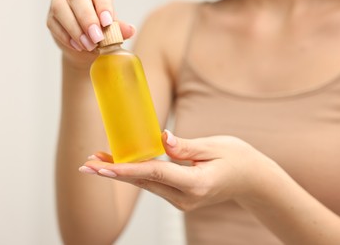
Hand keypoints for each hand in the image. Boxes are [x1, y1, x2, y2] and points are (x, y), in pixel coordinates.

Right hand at [47, 0, 135, 66]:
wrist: (87, 48)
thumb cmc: (102, 31)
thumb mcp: (113, 30)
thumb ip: (119, 28)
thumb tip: (130, 30)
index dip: (102, 4)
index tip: (107, 22)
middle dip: (87, 17)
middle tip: (97, 37)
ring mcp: (59, 2)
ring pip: (61, 9)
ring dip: (76, 29)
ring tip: (89, 46)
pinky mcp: (51, 18)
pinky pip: (55, 24)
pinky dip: (67, 37)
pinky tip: (79, 46)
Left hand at [79, 130, 278, 210]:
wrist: (252, 180)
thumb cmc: (238, 158)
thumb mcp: (216, 146)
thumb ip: (186, 146)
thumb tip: (162, 139)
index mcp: (196, 183)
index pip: (154, 173)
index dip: (126, 169)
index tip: (102, 166)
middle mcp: (186, 197)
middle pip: (143, 183)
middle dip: (113, 173)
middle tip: (86, 164)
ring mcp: (182, 201)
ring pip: (145, 185)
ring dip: (120, 174)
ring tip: (95, 162)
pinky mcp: (180, 197)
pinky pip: (153, 185)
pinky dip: (135, 175)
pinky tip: (119, 167)